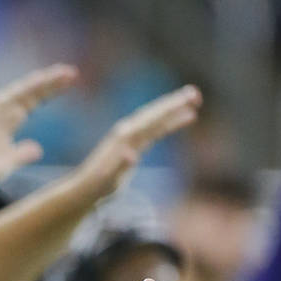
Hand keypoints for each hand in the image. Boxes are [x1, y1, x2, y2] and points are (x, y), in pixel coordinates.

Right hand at [0, 64, 78, 182]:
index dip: (51, 92)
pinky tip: (41, 78)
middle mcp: (5, 111)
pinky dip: (26, 86)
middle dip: (52, 83)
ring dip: (44, 81)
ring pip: (25, 90)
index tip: (69, 84)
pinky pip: (11, 95)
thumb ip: (24, 153)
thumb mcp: (11, 161)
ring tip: (63, 72)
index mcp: (11, 120)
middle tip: (73, 73)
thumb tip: (38, 149)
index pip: (35, 101)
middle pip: (33, 92)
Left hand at [72, 85, 201, 199]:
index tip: (188, 99)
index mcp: (126, 137)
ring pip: (156, 118)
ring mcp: (130, 136)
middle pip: (155, 113)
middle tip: (196, 92)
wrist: (85, 188)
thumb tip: (131, 154)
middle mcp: (127, 131)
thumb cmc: (98, 186)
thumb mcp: (109, 178)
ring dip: (175, 108)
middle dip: (175, 102)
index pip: (152, 119)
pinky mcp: (133, 143)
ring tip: (195, 99)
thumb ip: (120, 166)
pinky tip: (187, 117)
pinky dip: (172, 121)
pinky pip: (156, 128)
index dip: (171, 109)